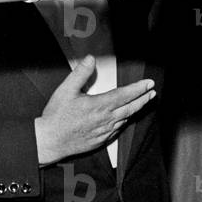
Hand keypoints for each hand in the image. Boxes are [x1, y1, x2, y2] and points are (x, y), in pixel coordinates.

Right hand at [34, 56, 155, 165]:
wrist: (49, 141)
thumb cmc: (56, 117)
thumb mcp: (66, 90)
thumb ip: (80, 73)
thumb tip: (90, 59)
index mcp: (100, 106)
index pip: (125, 95)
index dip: (139, 88)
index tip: (148, 83)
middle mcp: (105, 120)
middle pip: (131, 108)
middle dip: (143, 99)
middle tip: (152, 93)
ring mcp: (104, 132)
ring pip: (125, 119)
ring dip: (135, 110)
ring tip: (141, 103)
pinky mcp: (100, 140)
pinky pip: (117, 130)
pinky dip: (124, 122)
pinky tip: (124, 119)